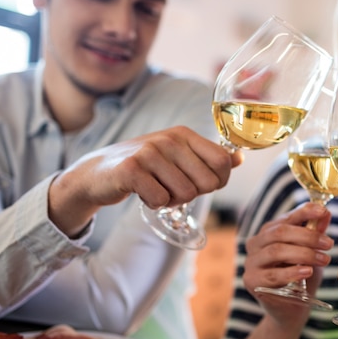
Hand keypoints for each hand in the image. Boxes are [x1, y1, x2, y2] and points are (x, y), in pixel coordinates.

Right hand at [48, 126, 241, 235]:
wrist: (97, 173)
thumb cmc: (145, 167)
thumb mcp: (179, 157)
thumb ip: (209, 158)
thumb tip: (239, 158)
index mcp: (185, 134)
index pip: (222, 163)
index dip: (217, 182)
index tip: (199, 184)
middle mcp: (169, 139)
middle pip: (207, 183)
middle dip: (193, 194)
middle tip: (171, 187)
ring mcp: (149, 152)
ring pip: (185, 194)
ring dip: (171, 200)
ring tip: (155, 188)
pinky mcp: (131, 169)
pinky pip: (161, 200)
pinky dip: (154, 204)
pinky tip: (141, 193)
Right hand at [244, 202, 332, 327]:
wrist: (291, 311)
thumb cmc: (301, 279)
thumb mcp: (311, 254)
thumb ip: (315, 234)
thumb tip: (325, 214)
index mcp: (268, 232)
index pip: (286, 218)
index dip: (304, 212)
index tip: (323, 211)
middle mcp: (256, 244)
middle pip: (279, 233)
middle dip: (307, 236)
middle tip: (329, 243)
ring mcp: (251, 263)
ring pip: (276, 251)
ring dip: (303, 253)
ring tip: (324, 259)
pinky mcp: (251, 281)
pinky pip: (272, 274)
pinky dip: (292, 272)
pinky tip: (308, 271)